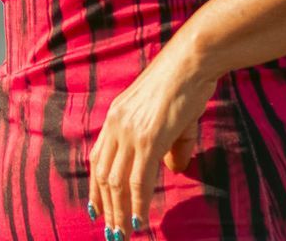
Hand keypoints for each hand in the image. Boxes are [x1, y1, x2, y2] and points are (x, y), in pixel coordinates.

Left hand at [87, 40, 214, 235]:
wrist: (190, 62)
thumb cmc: (184, 85)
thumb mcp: (169, 118)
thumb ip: (169, 145)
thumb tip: (174, 168)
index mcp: (116, 118)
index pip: (98, 159)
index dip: (96, 187)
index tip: (95, 209)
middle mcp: (116, 125)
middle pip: (103, 174)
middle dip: (105, 207)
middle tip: (109, 232)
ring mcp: (130, 132)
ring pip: (116, 182)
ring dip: (117, 212)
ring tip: (121, 234)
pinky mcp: (149, 139)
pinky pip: (138, 180)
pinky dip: (135, 204)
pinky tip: (137, 221)